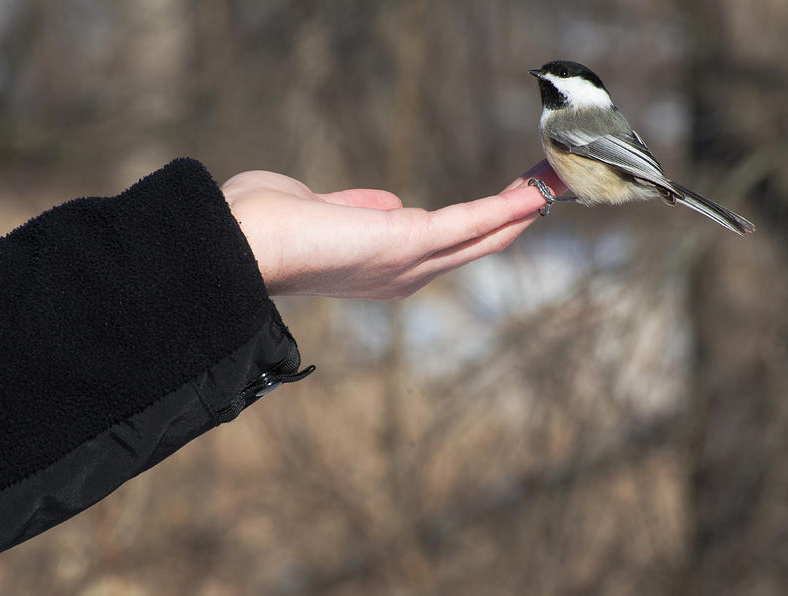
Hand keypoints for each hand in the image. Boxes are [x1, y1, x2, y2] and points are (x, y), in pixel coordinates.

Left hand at [221, 161, 564, 299]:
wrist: (242, 241)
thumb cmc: (267, 225)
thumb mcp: (324, 210)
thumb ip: (358, 207)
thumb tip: (386, 202)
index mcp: (380, 268)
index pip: (438, 248)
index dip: (473, 229)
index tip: (501, 207)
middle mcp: (401, 275)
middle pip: (469, 248)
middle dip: (507, 223)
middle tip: (540, 197)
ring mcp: (409, 264)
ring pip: (476, 238)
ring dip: (515, 214)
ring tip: (545, 191)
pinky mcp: (412, 243)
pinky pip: (468, 225)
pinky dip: (502, 210)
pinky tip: (529, 195)